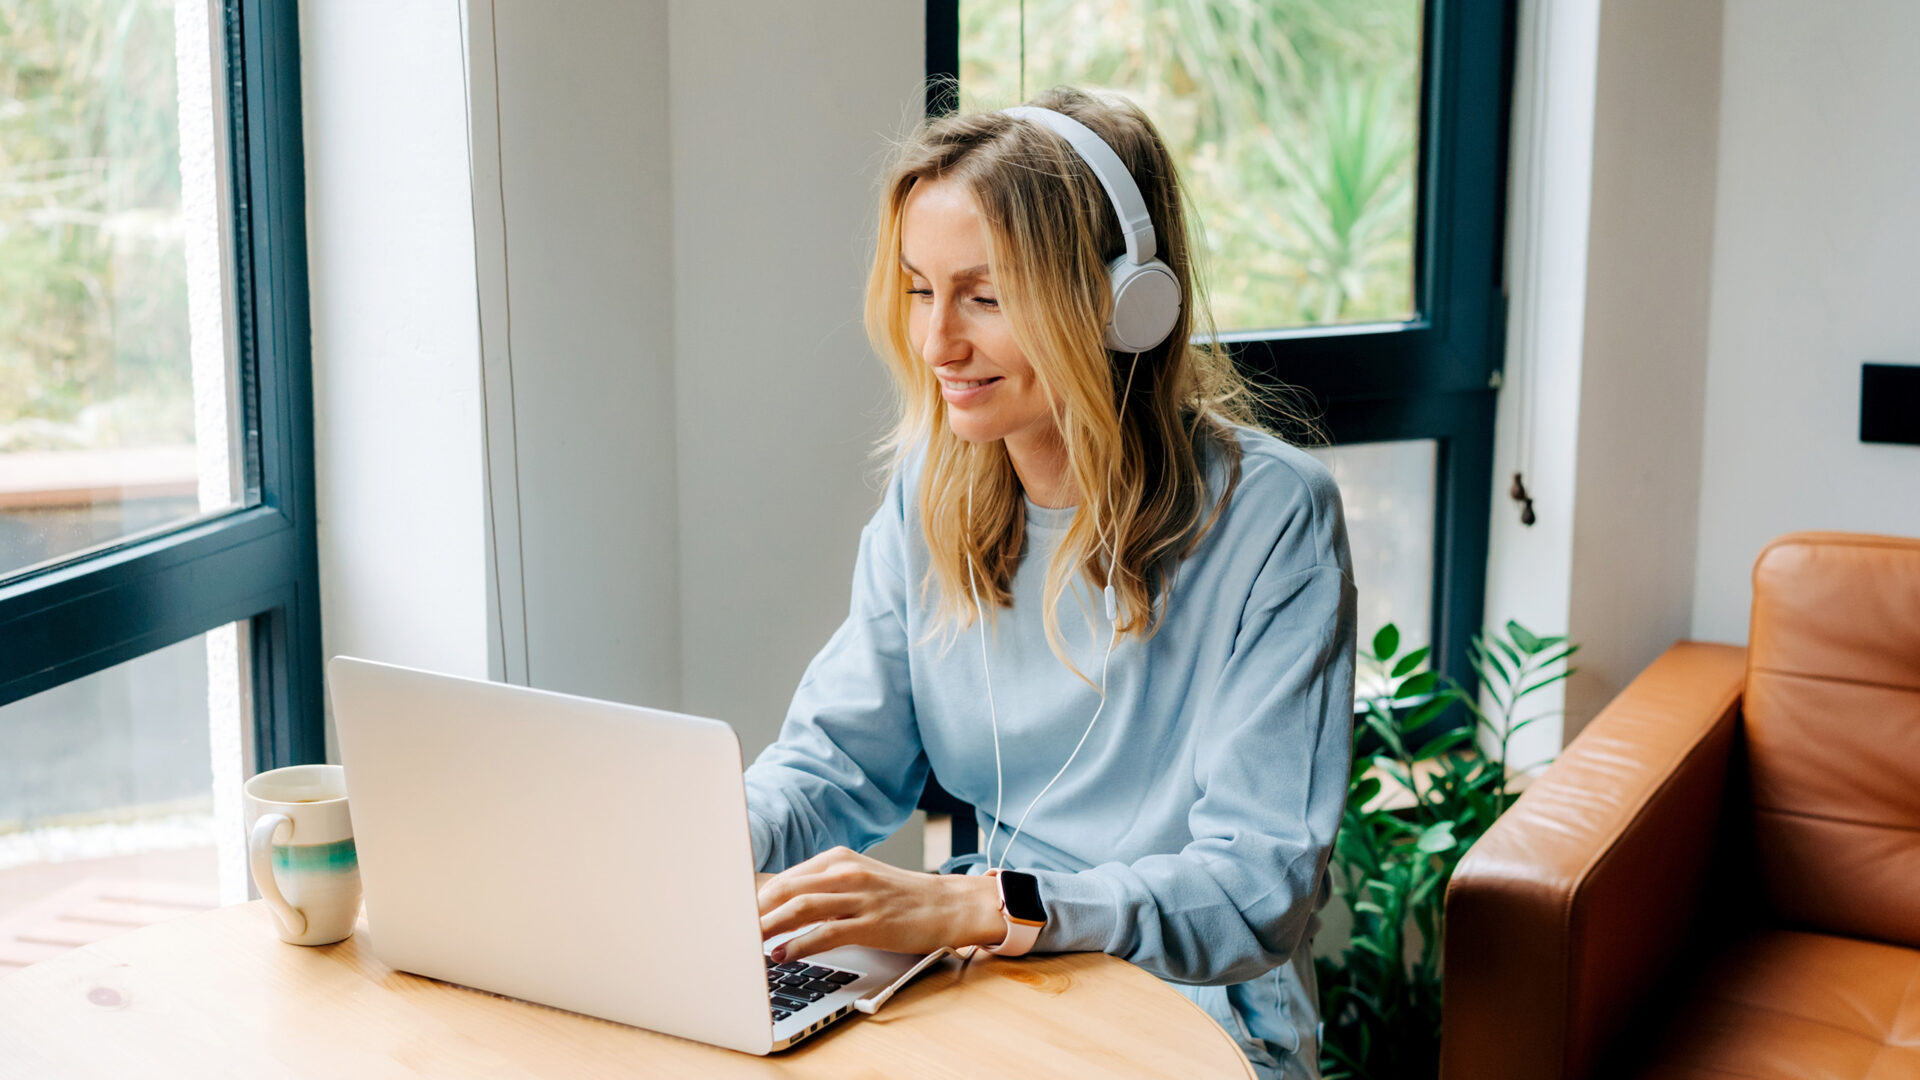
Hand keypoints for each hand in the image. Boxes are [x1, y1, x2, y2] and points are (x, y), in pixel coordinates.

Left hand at [757, 846, 1008, 962]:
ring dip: (768, 927)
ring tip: (746, 944)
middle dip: (753, 912)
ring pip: (800, 907)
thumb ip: (821, 890)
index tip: (733, 916)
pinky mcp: (872, 922)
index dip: (754, 899)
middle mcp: (845, 872)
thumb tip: (777, 909)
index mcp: (837, 859)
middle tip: (730, 932)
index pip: (784, 878)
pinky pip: (827, 932)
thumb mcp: (857, 881)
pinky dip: (800, 944)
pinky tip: (783, 954)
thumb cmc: (899, 897)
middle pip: (785, 889)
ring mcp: (859, 897)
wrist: (947, 905)